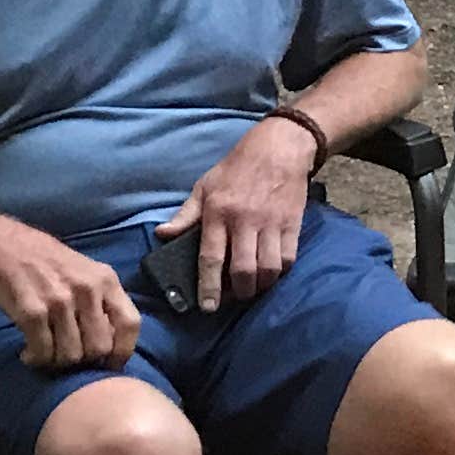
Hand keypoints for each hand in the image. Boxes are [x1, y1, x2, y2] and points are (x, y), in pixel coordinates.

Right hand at [0, 222, 142, 371]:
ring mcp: (60, 300)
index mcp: (105, 279)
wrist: (1, 244)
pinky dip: (36, 359)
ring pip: (71, 355)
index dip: (122, 352)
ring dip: (57, 362)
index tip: (109, 365)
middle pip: (99, 347)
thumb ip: (102, 302)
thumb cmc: (46, 261)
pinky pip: (43, 351)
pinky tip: (28, 352)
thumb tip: (111, 344)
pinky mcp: (32, 310)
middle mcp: (87, 289)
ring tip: (46, 353)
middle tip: (67, 356)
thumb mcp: (86, 271)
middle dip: (84, 360)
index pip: (130, 324)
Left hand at [172, 115, 322, 309]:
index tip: (207, 306)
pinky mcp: (292, 223)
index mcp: (218, 212)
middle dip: (239, 292)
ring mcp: (271, 223)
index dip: (209, 286)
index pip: (211, 257)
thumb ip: (185, 214)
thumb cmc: (236, 168)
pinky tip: (272, 272)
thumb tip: (162, 235)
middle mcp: (245, 220)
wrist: (279, 148)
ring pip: (269, 269)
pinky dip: (280, 271)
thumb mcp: (205, 186)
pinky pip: (289, 258)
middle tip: (234, 297)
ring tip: (253, 287)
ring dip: (261, 286)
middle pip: (243, 270)